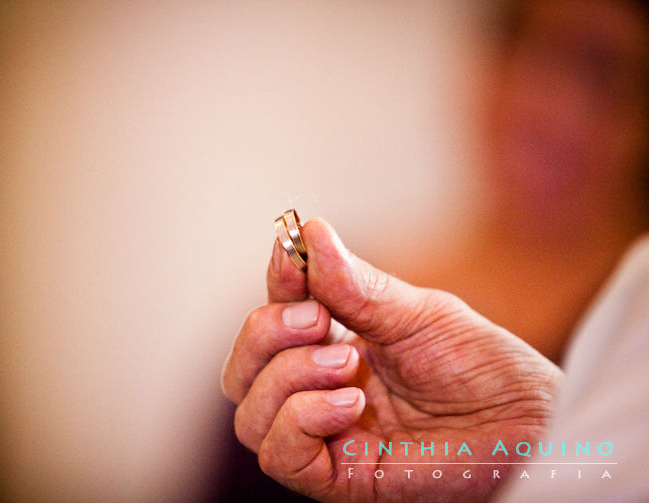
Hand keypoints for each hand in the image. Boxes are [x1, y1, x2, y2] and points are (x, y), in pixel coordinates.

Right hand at [221, 218, 561, 501]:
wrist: (531, 424)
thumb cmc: (481, 366)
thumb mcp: (418, 315)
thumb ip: (358, 287)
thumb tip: (310, 234)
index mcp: (332, 345)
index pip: (273, 315)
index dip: (274, 283)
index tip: (289, 247)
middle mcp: (318, 391)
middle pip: (243, 370)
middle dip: (265, 333)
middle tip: (317, 318)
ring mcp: (325, 436)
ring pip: (250, 414)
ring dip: (287, 377)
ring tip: (347, 364)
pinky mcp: (340, 479)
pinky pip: (280, 455)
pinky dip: (301, 419)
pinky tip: (349, 403)